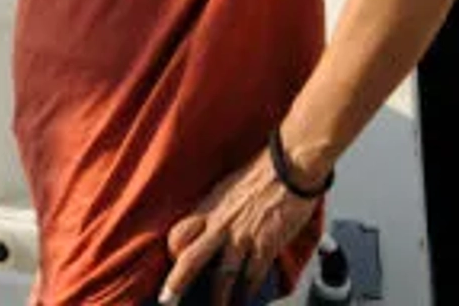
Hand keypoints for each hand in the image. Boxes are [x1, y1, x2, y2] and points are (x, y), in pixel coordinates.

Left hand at [160, 150, 318, 304]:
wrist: (290, 166)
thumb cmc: (261, 173)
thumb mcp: (226, 188)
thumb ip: (216, 209)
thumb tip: (210, 223)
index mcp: (208, 207)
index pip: (178, 234)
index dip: (173, 251)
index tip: (173, 263)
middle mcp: (220, 224)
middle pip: (190, 258)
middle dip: (177, 282)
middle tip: (168, 301)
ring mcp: (242, 236)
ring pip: (222, 275)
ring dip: (218, 297)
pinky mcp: (266, 244)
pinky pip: (252, 275)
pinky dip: (248, 291)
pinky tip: (246, 298)